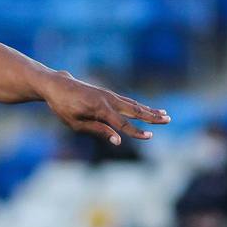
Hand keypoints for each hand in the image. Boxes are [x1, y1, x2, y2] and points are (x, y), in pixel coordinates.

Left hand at [41, 72, 169, 144]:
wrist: (57, 85)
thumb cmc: (63, 107)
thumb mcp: (76, 123)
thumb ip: (98, 130)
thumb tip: (118, 140)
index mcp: (99, 109)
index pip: (122, 124)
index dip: (136, 132)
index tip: (150, 136)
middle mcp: (108, 100)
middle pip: (134, 110)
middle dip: (152, 116)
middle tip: (168, 120)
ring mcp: (109, 95)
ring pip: (133, 104)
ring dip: (149, 110)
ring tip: (164, 114)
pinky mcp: (107, 94)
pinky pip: (126, 101)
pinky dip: (138, 105)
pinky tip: (147, 109)